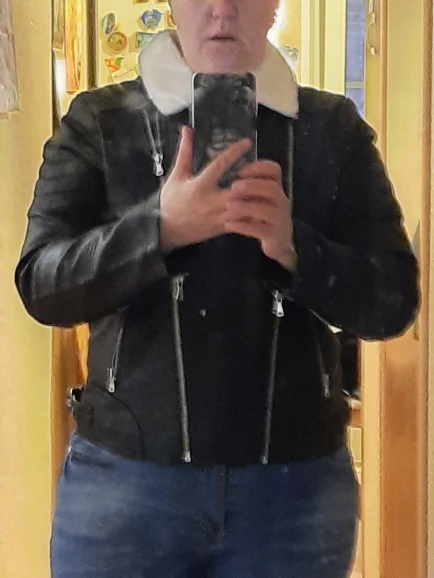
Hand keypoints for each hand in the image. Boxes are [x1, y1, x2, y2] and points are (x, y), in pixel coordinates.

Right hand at [159, 127, 251, 251]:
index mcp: (199, 185)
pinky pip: (241, 222)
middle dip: (252, 180)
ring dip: (254, 197)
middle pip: (237, 189)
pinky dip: (252, 214)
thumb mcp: (176, 176)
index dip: (234, 152)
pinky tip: (261, 206)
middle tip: (263, 169)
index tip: (248, 143)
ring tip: (266, 186)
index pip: (219, 165)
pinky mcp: (221, 228)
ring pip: (242, 207)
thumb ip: (184, 153)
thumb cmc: (171, 201)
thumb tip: (187, 129)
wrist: (166, 230)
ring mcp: (217, 216)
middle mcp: (210, 201)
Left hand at [224, 161, 295, 270]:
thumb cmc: (265, 218)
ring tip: (230, 206)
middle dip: (252, 186)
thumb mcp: (260, 199)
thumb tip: (232, 172)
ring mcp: (280, 219)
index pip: (275, 171)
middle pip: (272, 189)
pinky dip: (244, 226)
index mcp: (276, 189)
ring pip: (267, 210)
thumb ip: (251, 187)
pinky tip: (229, 224)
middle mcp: (281, 202)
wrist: (278, 243)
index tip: (241, 171)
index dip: (259, 168)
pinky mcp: (275, 236)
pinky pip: (260, 230)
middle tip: (233, 187)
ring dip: (247, 206)